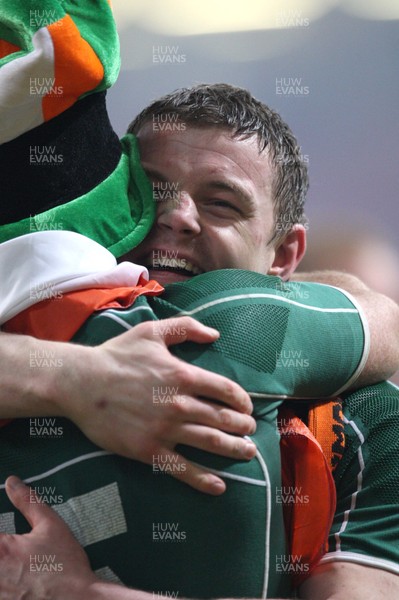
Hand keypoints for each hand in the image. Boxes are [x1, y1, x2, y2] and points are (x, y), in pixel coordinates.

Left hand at [0, 476, 96, 599]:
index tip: (8, 538)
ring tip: (16, 565)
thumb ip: (28, 501)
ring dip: (2, 565)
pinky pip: (0, 590)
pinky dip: (4, 585)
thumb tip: (12, 482)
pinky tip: (15, 581)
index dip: (1, 537)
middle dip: (2, 550)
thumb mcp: (51, 525)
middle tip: (15, 553)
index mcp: (1, 549)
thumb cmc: (65, 565)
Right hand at [56, 317, 256, 495]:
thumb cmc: (117, 355)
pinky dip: (203, 480)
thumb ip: (186, 328)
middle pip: (223, 419)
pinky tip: (219, 486)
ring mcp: (165, 430)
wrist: (81, 383)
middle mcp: (179, 404)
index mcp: (183, 375)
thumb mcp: (152, 331)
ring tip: (248, 453)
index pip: (226, 390)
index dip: (242, 401)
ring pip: (210, 443)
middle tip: (251, 431)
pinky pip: (182, 469)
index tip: (247, 408)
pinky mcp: (149, 451)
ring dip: (234, 450)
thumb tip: (215, 334)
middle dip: (243, 427)